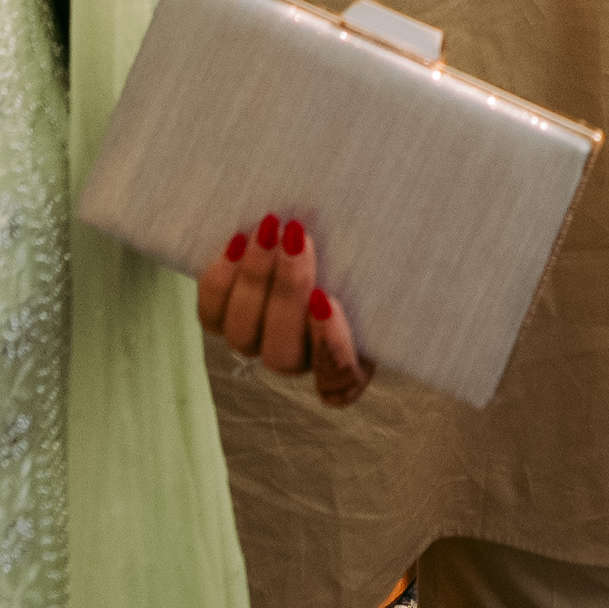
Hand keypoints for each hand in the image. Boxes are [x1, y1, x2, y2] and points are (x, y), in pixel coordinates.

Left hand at [197, 213, 370, 407]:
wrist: (306, 225)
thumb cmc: (360, 240)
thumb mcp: (378, 255)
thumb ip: (380, 262)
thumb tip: (396, 238)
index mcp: (347, 357)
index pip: (340, 382)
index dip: (330, 349)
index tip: (327, 300)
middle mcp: (300, 358)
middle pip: (283, 354)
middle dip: (288, 293)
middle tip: (298, 238)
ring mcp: (259, 340)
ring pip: (244, 336)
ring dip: (255, 280)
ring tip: (268, 230)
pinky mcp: (225, 319)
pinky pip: (213, 317)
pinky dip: (220, 283)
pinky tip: (237, 241)